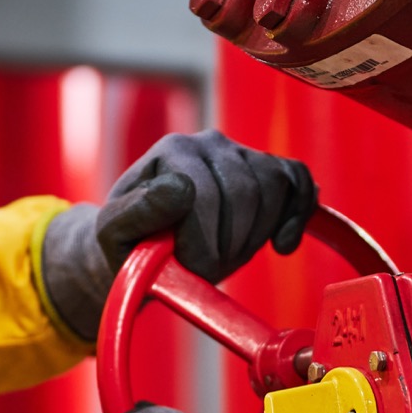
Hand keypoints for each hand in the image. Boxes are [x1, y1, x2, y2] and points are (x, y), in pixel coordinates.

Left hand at [39, 130, 316, 340]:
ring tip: (227, 257)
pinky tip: (281, 244)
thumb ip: (136, 213)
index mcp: (173, 151)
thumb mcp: (113, 235)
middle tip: (207, 270)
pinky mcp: (268, 171)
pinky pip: (298, 181)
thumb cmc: (128, 243)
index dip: (202, 243)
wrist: (145, 248)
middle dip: (229, 244)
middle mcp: (209, 142)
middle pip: (243, 192)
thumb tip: (178, 190)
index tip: (188, 270)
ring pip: (274, 186)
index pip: (204, 194)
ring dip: (255, 236)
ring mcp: (242, 154)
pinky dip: (298, 213)